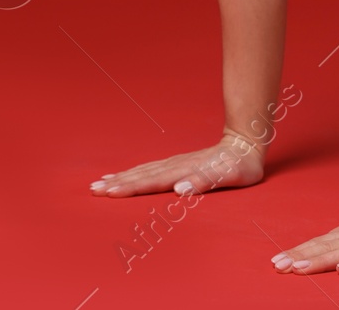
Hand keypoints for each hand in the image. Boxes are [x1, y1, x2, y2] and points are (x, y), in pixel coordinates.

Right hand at [90, 131, 264, 196]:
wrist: (246, 144)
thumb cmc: (240, 165)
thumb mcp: (229, 176)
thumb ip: (205, 181)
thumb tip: (180, 190)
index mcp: (184, 171)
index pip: (152, 182)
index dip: (130, 188)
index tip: (109, 193)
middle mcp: (175, 166)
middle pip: (141, 176)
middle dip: (117, 183)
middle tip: (92, 190)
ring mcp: (175, 163)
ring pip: (142, 171)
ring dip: (120, 178)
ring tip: (99, 183)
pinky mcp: (178, 163)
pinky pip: (149, 169)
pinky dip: (133, 172)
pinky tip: (124, 175)